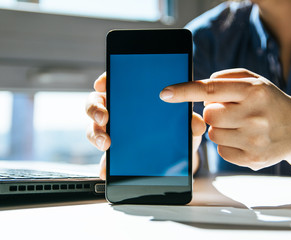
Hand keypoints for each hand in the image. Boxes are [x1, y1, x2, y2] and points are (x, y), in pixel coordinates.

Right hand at [86, 73, 205, 179]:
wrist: (179, 152)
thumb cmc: (179, 128)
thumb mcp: (186, 122)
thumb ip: (190, 120)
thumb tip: (195, 123)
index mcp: (134, 96)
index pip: (115, 81)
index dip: (106, 79)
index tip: (101, 83)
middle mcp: (119, 110)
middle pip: (97, 103)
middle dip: (96, 109)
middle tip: (104, 117)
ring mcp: (114, 131)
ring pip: (95, 127)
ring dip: (96, 134)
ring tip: (106, 143)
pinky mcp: (115, 152)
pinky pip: (104, 156)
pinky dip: (104, 163)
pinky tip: (106, 170)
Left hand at [160, 68, 290, 180]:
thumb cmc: (267, 101)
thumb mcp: (254, 81)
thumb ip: (225, 78)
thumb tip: (199, 88)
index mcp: (253, 91)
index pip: (209, 89)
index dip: (184, 91)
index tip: (165, 94)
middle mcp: (255, 115)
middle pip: (209, 115)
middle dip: (213, 112)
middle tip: (228, 110)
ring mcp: (254, 139)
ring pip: (213, 134)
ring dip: (220, 129)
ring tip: (239, 125)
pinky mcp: (253, 158)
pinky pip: (221, 151)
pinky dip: (227, 144)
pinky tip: (243, 138)